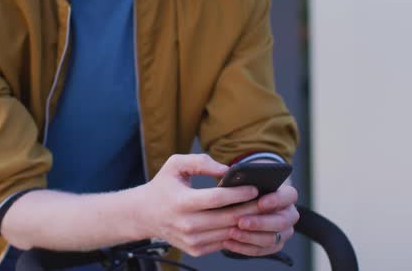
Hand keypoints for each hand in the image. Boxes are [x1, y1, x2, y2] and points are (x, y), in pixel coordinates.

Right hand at [138, 154, 260, 256]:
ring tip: (261, 210)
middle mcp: (186, 224)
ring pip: (229, 232)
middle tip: (267, 200)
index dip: (238, 193)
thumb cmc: (163, 186)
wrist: (144, 214)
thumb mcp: (175, 165)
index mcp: (181, 202)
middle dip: (251, 209)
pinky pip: (224, 242)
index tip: (255, 187)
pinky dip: (237, 233)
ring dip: (247, 222)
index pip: (216, 199)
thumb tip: (226, 169)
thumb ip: (200, 161)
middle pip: (228, 218)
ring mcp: (192, 240)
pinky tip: (246, 222)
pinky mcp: (196, 250)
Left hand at [223, 183, 298, 255]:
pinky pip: (261, 250)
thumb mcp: (246, 180)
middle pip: (282, 222)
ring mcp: (283, 232)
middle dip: (260, 223)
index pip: (289, 195)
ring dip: (250, 237)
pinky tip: (228, 242)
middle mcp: (289, 214)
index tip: (260, 202)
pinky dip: (244, 248)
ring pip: (272, 239)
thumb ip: (242, 179)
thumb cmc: (246, 188)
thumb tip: (228, 174)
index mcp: (286, 195)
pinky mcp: (273, 245)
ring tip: (231, 232)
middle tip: (241, 221)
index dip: (276, 199)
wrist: (247, 202)